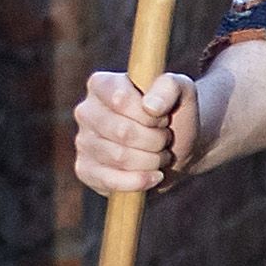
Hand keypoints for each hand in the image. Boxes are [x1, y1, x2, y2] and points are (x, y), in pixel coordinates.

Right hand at [72, 65, 214, 195]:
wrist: (177, 147)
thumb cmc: (174, 113)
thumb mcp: (181, 90)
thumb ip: (169, 87)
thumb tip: (151, 107)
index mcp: (102, 85)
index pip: (121, 99)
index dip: (150, 114)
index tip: (163, 116)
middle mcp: (86, 111)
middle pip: (122, 132)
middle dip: (155, 139)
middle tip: (165, 138)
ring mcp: (83, 142)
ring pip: (120, 158)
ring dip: (152, 160)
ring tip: (160, 153)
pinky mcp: (86, 170)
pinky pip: (110, 181)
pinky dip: (140, 181)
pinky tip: (155, 176)